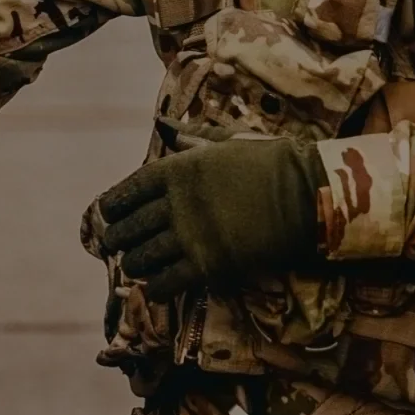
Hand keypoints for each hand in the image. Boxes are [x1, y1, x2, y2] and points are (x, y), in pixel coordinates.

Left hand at [96, 137, 323, 300]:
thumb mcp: (228, 140)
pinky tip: (155, 287)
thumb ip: (193, 137)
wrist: (307, 194)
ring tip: (135, 267)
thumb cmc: (272, 162)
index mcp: (178, 169)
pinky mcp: (207, 265)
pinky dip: (155, 287)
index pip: (129, 190)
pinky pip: (166, 282)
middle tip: (117, 246)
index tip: (108, 213)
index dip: (113, 205)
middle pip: (130, 228)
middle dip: (118, 239)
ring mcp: (189, 236)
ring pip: (142, 258)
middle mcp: (176, 203)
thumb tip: (164, 127)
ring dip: (135, 265)